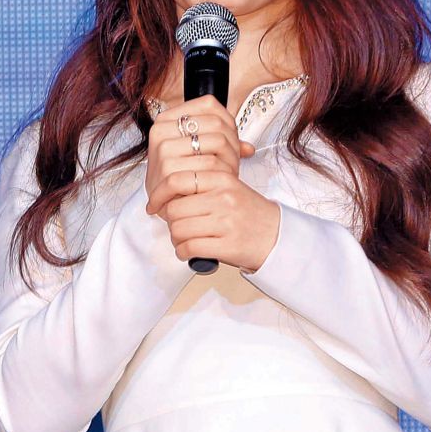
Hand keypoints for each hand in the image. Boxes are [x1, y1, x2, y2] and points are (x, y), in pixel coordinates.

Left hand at [143, 95, 277, 272]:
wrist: (276, 236)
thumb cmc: (247, 212)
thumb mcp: (228, 187)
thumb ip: (200, 183)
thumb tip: (163, 188)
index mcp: (222, 179)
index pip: (176, 180)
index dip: (158, 194)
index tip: (153, 204)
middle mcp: (224, 198)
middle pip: (174, 209)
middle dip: (169, 221)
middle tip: (175, 225)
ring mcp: (226, 222)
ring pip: (179, 230)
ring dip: (175, 238)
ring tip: (183, 239)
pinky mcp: (227, 245)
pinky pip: (189, 248)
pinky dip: (183, 252)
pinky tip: (188, 251)